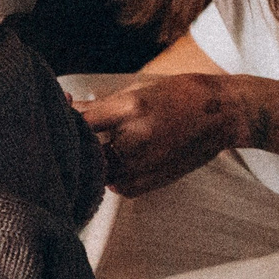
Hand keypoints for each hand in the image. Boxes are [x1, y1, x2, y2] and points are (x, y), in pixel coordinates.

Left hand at [76, 73, 248, 198]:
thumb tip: (62, 106)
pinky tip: (107, 160)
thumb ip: (95, 106)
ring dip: (84, 161)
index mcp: (129, 111)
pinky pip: (108, 183)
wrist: (221, 116)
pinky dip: (102, 173)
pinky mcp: (142, 187)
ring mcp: (138, 169)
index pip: (78, 121)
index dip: (61, 115)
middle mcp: (133, 143)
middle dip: (68, 142)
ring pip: (91, 172)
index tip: (57, 107)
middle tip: (60, 131)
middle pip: (80, 151)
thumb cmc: (177, 96)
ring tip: (85, 146)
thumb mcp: (134, 92)